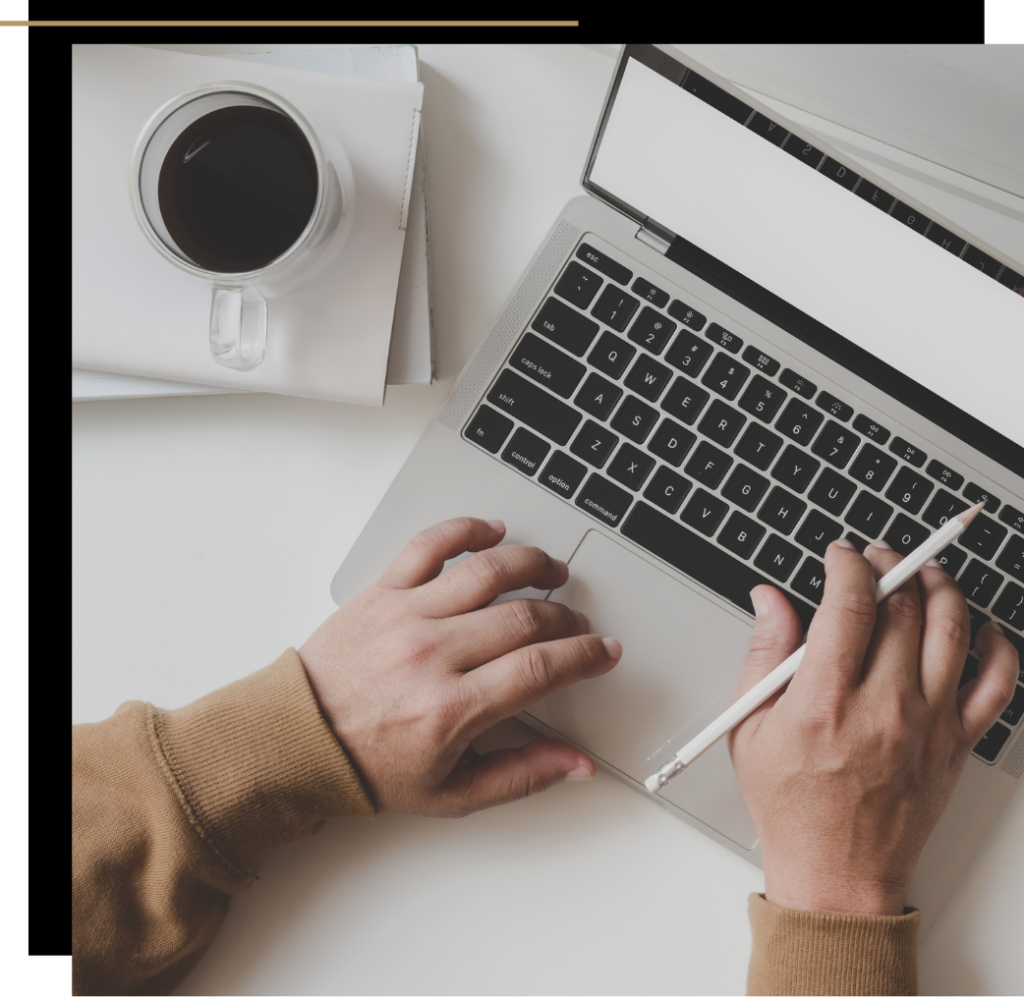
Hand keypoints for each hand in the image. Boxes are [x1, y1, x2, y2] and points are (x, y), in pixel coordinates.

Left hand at [297, 517, 621, 815]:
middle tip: (576, 626)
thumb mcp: (451, 794)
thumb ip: (521, 776)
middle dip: (565, 618)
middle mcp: (430, 654)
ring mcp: (405, 615)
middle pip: (523, 617)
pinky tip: (492, 532)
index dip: (585, 656)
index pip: (539, 668)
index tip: (604, 651)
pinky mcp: (382, 590)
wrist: (297, 740)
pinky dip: (467, 529)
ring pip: (487, 570)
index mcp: (450, 708)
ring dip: (532, 564)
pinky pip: (430, 544)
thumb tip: (576, 764)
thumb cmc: (369, 767)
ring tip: (551, 572)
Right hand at [728, 539, 1018, 915]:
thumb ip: (763, 654)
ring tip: (924, 572)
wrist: (837, 874)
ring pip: (952, 630)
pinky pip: (997, 685)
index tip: (840, 556)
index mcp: (826, 700)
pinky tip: (979, 627)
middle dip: (890, 564)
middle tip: (876, 558)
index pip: (851, 603)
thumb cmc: (791, 805)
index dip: (848, 564)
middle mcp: (884, 707)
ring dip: (940, 586)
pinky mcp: (956, 745)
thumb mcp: (750, 727)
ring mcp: (928, 725)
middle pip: (903, 606)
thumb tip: (769, 600)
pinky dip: (996, 646)